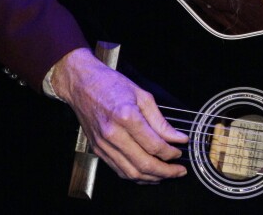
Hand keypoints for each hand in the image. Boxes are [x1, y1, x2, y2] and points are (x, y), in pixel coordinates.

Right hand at [51, 48, 189, 182]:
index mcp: (126, 117)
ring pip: (131, 172)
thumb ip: (160, 121)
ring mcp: (103, 144)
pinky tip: (148, 174)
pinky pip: (119, 170)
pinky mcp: (98, 150)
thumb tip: (177, 137)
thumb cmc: (111, 85)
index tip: (180, 151)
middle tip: (179, 170)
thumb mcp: (143, 96)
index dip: (171, 152)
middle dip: (166, 171)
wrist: (82, 85)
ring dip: (152, 178)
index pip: (154, 145)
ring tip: (167, 175)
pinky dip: (136, 176)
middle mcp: (113, 134)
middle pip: (143, 163)